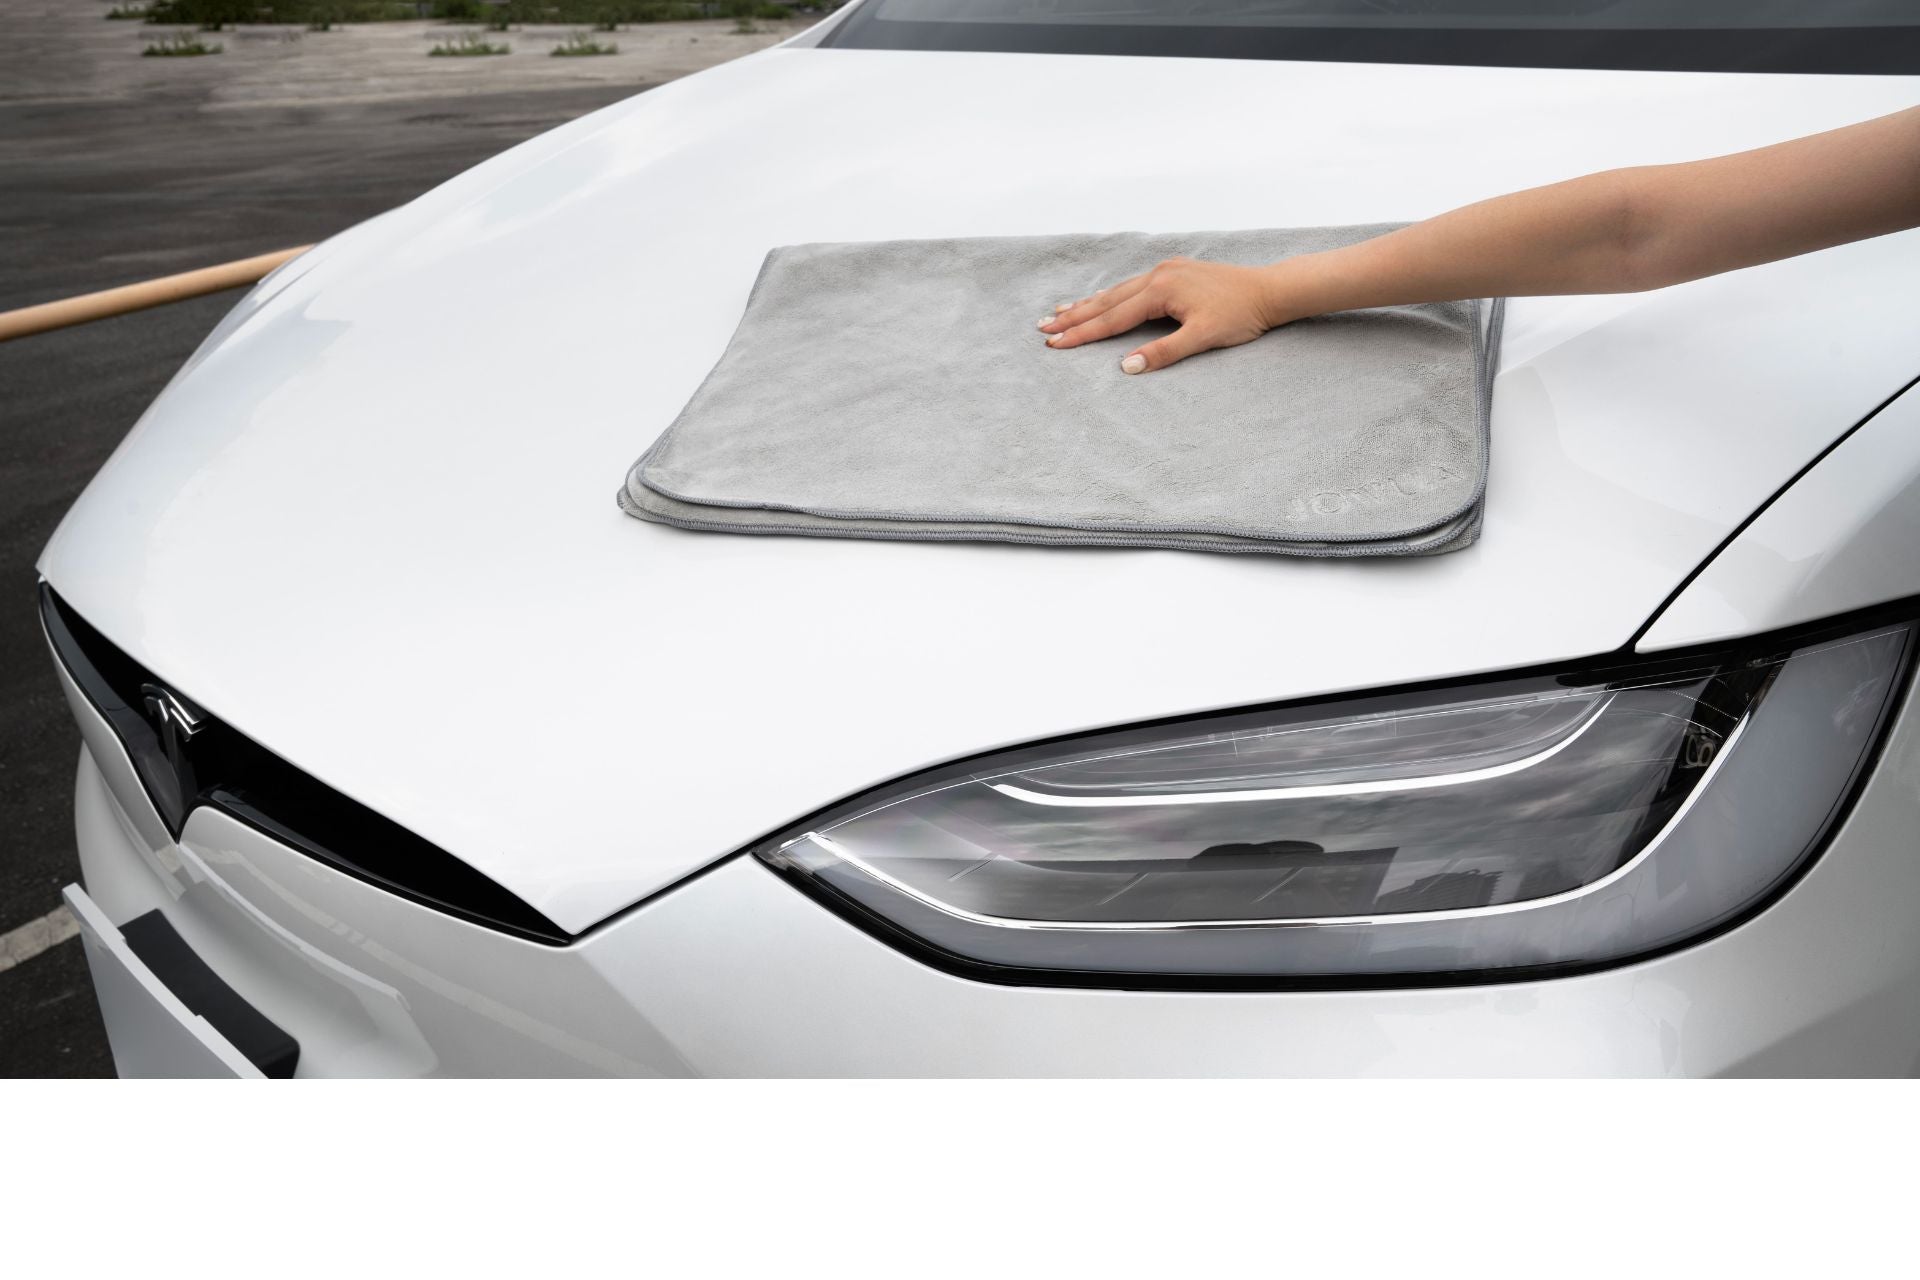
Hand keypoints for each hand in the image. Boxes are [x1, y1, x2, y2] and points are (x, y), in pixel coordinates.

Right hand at [1037, 257, 1290, 373]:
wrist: (1270, 290)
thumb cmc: (1241, 315)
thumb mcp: (1203, 338)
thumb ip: (1163, 353)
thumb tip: (1126, 367)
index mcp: (1162, 289)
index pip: (1113, 318)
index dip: (1083, 334)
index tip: (1055, 344)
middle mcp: (1159, 274)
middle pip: (1107, 300)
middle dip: (1074, 317)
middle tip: (1042, 328)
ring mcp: (1166, 270)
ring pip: (1117, 291)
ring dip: (1088, 304)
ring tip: (1060, 313)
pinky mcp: (1174, 272)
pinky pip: (1132, 286)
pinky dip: (1111, 296)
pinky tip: (1100, 299)